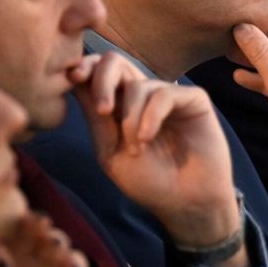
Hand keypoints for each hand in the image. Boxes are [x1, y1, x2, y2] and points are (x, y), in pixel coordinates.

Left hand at [69, 54, 245, 263]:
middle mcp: (143, 94)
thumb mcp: (110, 152)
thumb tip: (73, 80)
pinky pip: (164, 94)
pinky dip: (151, 117)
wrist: (186, 204)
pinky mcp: (194, 99)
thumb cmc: (148, 181)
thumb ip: (95, 117)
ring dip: (130, 119)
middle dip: (102, 80)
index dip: (84, 67)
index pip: (97, 71)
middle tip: (103, 110)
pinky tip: (148, 138)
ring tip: (136, 149)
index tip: (73, 78)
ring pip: (138, 85)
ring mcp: (168, 95)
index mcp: (119, 104)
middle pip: (115, 62)